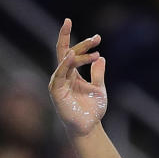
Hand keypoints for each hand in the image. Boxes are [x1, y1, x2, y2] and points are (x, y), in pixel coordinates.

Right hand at [49, 19, 106, 136]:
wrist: (88, 128)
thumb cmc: (92, 111)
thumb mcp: (99, 89)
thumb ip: (98, 73)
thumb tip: (101, 58)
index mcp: (72, 74)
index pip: (73, 53)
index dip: (85, 44)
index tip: (98, 38)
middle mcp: (63, 75)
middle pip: (65, 52)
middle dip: (71, 38)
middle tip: (82, 29)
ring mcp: (58, 82)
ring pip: (64, 61)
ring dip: (77, 52)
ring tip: (91, 45)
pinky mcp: (56, 91)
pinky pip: (59, 74)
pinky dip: (64, 65)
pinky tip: (71, 56)